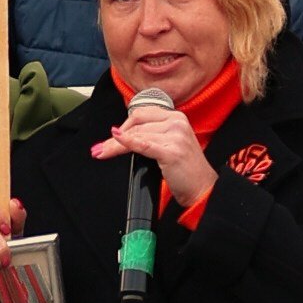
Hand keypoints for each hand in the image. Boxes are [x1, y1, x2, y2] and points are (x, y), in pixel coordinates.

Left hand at [92, 105, 216, 213]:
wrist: (203, 189)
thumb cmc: (185, 170)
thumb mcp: (169, 144)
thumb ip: (150, 135)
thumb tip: (121, 134)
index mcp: (176, 117)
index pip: (142, 114)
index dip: (123, 125)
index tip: (110, 137)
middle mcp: (177, 122)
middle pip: (137, 124)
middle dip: (115, 138)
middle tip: (100, 148)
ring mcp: (175, 136)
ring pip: (137, 135)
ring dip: (115, 146)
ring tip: (103, 152)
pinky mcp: (171, 151)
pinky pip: (143, 145)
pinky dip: (127, 142)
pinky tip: (116, 140)